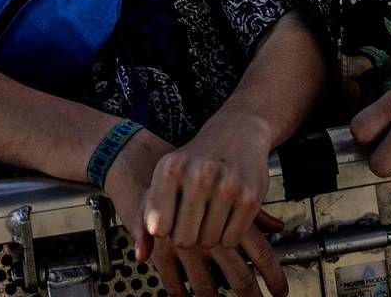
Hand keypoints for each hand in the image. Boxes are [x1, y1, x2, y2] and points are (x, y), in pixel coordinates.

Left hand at [140, 113, 288, 295]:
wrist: (237, 133)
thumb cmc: (193, 163)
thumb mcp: (165, 178)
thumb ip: (144, 217)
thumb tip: (140, 257)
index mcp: (170, 169)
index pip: (158, 228)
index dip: (165, 229)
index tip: (171, 218)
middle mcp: (198, 174)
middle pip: (184, 240)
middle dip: (187, 237)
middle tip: (192, 221)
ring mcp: (227, 185)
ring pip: (209, 241)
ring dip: (208, 236)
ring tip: (209, 216)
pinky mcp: (250, 197)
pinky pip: (231, 240)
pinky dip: (228, 236)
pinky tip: (226, 216)